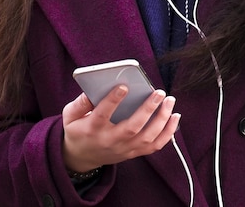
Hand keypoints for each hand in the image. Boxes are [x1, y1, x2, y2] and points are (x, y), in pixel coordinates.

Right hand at [62, 86, 180, 172]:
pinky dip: (168, 133)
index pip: (103, 114)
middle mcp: (110, 140)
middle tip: (159, 92)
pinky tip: (174, 117)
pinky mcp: (134, 153)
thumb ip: (79, 103)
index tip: (123, 86)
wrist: (82, 157)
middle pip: (132, 128)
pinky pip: (154, 146)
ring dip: (162, 119)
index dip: (113, 100)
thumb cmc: (79, 130)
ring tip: (170, 101)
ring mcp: (124, 149)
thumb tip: (91, 90)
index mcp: (93, 129)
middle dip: (148, 109)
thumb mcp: (70, 116)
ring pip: (147, 138)